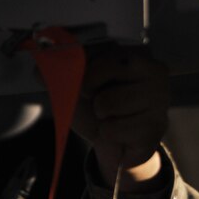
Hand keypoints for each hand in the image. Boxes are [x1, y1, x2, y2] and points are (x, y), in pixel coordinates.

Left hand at [71, 45, 169, 190]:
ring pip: (106, 103)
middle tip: (102, 103)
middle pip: (97, 74)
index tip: (88, 86)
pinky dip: (110, 135)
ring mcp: (160, 96)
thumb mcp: (75, 89)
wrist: (117, 145)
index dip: (82, 75)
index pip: (95, 53)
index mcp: (132, 53)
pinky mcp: (157, 124)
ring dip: (102, 117)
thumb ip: (57, 75)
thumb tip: (38, 69)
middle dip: (90, 95)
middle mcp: (153, 69)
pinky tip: (124, 132)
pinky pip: (114, 129)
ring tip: (114, 117)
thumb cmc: (99, 111)